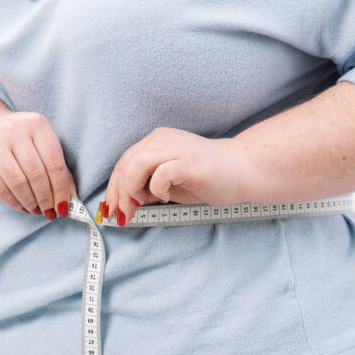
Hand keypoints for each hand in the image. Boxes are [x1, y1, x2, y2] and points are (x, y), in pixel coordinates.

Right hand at [0, 110, 77, 219]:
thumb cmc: (20, 139)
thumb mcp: (41, 144)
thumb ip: (59, 169)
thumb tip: (71, 201)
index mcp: (37, 124)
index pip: (54, 163)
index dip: (61, 189)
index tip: (64, 207)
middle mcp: (14, 131)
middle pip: (36, 174)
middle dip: (46, 198)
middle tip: (50, 211)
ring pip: (18, 182)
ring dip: (30, 202)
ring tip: (36, 209)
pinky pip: (0, 188)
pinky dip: (14, 202)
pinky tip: (22, 206)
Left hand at [103, 127, 250, 225]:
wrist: (243, 171)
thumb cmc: (208, 178)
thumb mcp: (170, 182)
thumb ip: (148, 187)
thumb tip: (128, 202)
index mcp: (156, 141)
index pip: (124, 162)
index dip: (113, 188)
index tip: (112, 210)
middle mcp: (163, 140)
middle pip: (126, 163)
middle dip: (119, 193)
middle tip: (123, 215)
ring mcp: (176, 149)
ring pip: (136, 164)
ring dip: (131, 189)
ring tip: (139, 206)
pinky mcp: (189, 163)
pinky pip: (161, 173)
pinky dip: (156, 188)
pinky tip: (164, 198)